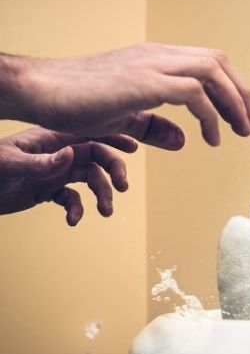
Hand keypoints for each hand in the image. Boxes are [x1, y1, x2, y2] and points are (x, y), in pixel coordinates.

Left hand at [0, 127, 135, 225]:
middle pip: (95, 158)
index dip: (112, 138)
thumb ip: (41, 162)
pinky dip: (76, 210)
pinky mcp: (48, 190)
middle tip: (122, 188)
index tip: (133, 147)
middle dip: (112, 172)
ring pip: (89, 180)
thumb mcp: (9, 164)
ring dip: (100, 196)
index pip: (87, 134)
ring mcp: (53, 172)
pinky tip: (71, 220)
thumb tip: (71, 155)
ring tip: (104, 212)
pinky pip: (72, 199)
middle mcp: (56, 154)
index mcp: (50, 140)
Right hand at [4, 44, 249, 148]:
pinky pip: (192, 93)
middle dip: (241, 94)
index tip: (240, 117)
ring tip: (239, 131)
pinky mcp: (143, 82)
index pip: (208, 63)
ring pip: (211, 71)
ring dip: (233, 102)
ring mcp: (151, 65)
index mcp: (156, 59)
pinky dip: (209, 116)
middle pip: (218, 62)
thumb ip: (155, 127)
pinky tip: (211, 138)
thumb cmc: (78, 103)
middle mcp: (158, 56)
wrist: (43, 91)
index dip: (231, 88)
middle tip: (248, 126)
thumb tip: (183, 141)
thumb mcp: (126, 118)